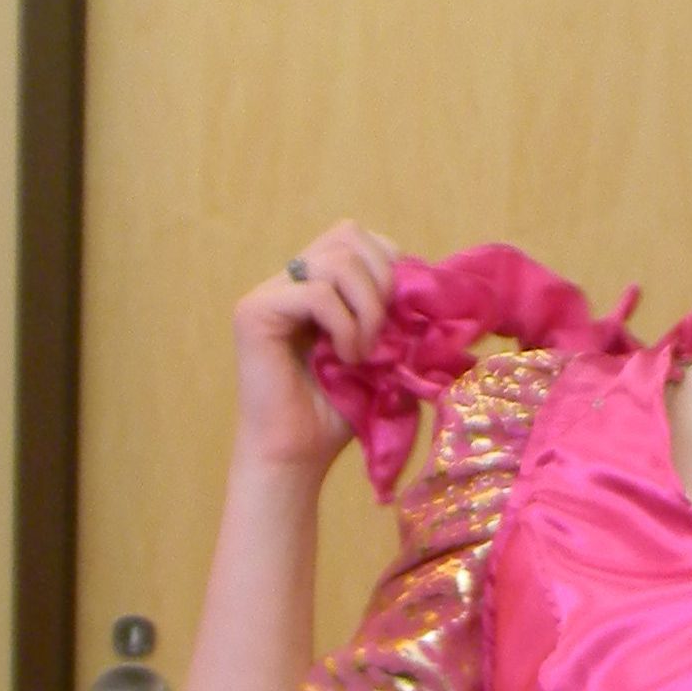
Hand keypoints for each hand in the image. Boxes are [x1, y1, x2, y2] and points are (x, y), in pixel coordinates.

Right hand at [230, 220, 396, 477]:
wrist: (299, 456)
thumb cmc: (339, 414)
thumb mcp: (384, 357)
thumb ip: (399, 318)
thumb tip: (438, 291)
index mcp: (317, 283)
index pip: (358, 238)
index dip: (389, 268)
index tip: (397, 319)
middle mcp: (289, 280)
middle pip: (348, 234)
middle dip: (381, 282)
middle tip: (382, 335)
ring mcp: (270, 292)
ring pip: (335, 259)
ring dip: (366, 308)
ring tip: (363, 353)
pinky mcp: (254, 311)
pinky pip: (315, 292)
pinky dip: (343, 326)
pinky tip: (345, 359)